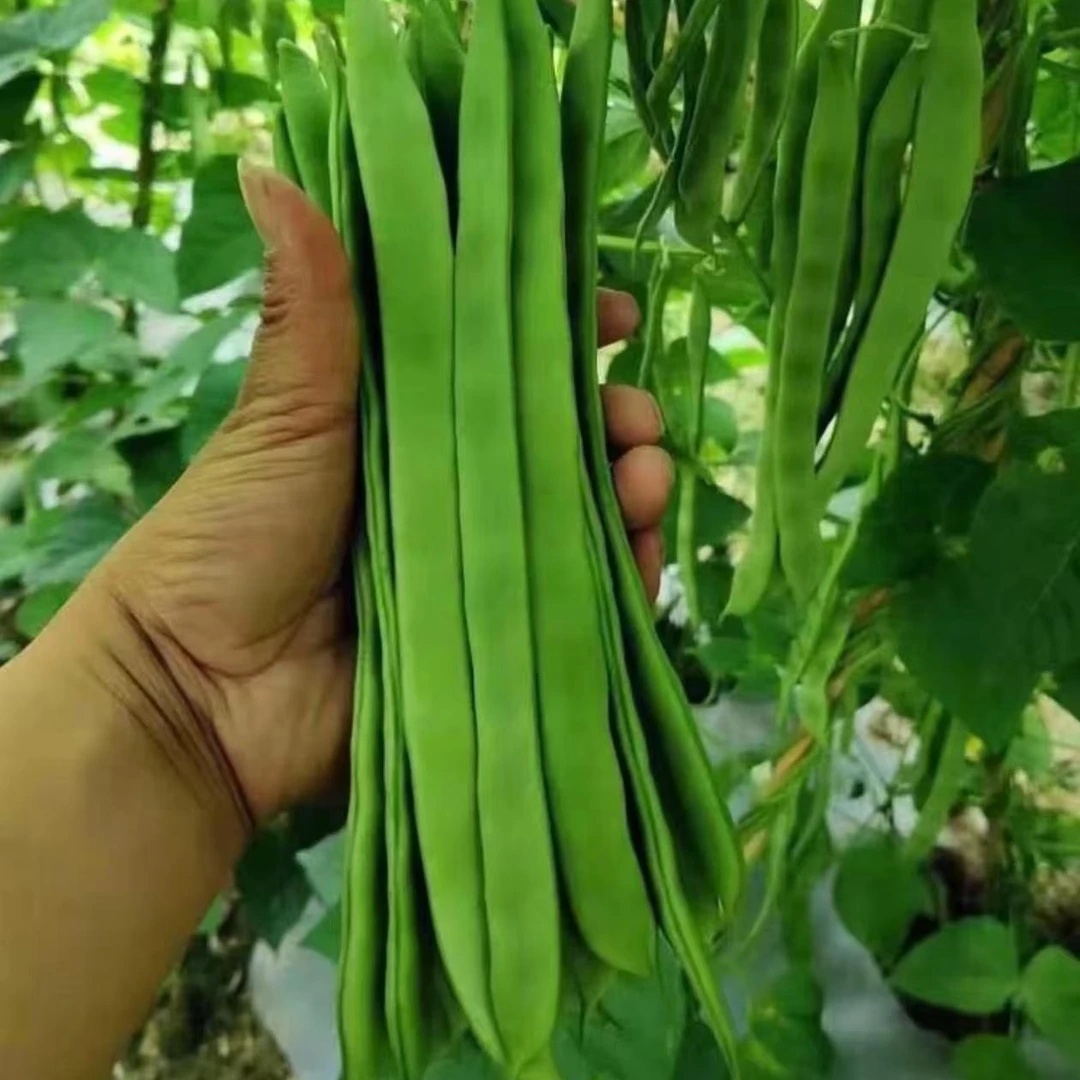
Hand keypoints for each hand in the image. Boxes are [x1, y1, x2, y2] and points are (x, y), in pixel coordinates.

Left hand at [97, 166, 672, 828]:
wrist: (201, 697)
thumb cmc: (230, 539)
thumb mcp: (282, 415)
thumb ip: (309, 309)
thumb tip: (269, 167)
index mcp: (408, 420)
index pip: (505, 361)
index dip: (564, 332)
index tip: (614, 313)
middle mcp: (454, 486)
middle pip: (561, 439)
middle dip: (616, 417)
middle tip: (634, 416)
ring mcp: (481, 564)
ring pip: (584, 516)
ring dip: (632, 489)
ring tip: (644, 475)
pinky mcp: (498, 638)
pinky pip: (582, 602)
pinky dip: (624, 575)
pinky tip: (643, 548)